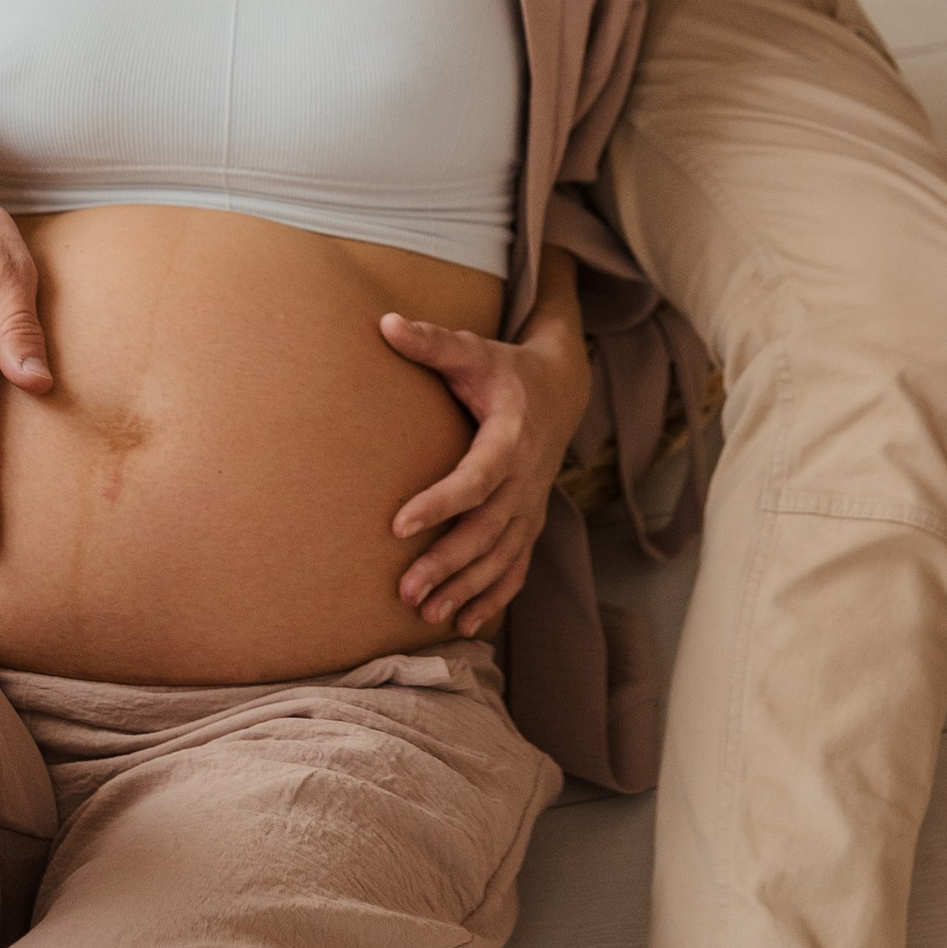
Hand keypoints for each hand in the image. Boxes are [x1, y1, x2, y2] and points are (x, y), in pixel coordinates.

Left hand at [381, 311, 589, 636]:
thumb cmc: (504, 369)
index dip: (440, 502)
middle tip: (405, 590)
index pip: (475, 478)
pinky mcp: (530, 520)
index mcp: (511, 438)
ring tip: (426, 614)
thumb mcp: (472, 350)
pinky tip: (466, 624)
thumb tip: (384, 323)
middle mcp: (527, 479)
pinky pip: (517, 567)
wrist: (562, 388)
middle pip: (487, 529)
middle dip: (448, 562)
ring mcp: (531, 505)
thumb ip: (431, 341)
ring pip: (502, 556)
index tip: (398, 525)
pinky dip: (495, 597)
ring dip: (467, 588)